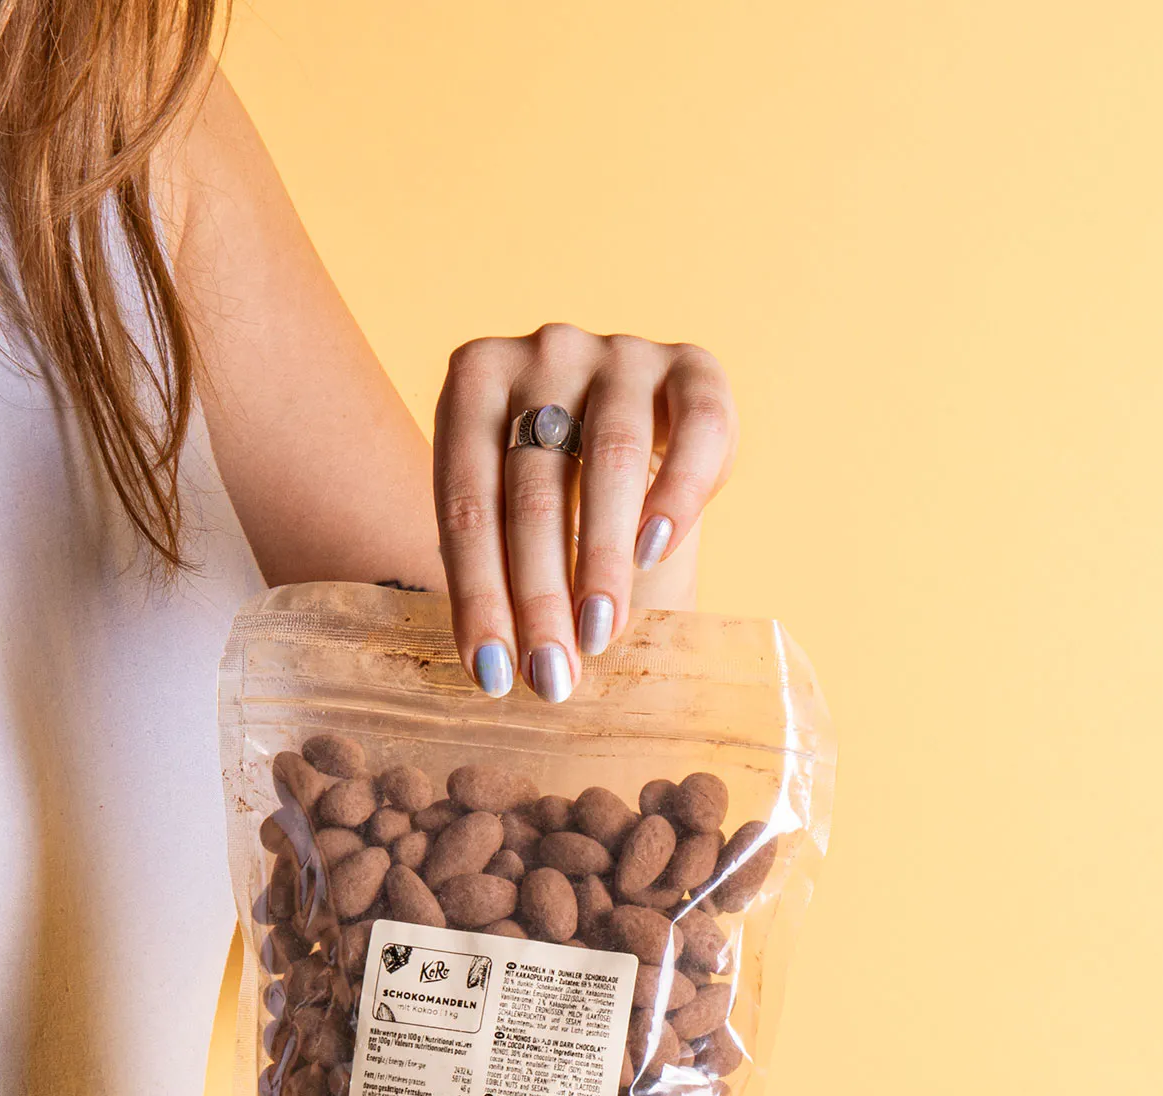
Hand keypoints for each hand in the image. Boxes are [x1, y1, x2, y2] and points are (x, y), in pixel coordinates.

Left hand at [433, 323, 737, 701]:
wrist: (637, 432)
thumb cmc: (557, 489)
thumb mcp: (509, 515)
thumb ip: (496, 562)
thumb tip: (493, 668)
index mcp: (473, 382)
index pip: (465, 502)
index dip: (477, 595)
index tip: (490, 674)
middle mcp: (542, 352)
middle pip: (533, 488)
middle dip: (538, 596)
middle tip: (550, 676)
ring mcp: (618, 352)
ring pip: (610, 459)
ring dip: (602, 560)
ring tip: (600, 637)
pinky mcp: (692, 363)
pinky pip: (697, 427)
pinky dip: (677, 496)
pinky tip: (655, 554)